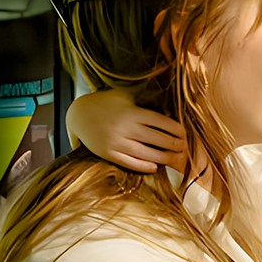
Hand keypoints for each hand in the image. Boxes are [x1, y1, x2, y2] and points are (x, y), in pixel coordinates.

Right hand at [68, 89, 185, 172]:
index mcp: (132, 112)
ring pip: (146, 154)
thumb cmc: (105, 102)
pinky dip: (143, 166)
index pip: (161, 122)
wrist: (77, 113)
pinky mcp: (107, 153)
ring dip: (163, 158)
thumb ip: (143, 97)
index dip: (176, 130)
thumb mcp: (124, 95)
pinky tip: (154, 167)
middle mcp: (125, 128)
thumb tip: (168, 97)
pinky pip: (129, 163)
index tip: (184, 134)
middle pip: (157, 139)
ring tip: (173, 159)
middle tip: (183, 148)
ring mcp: (115, 142)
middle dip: (174, 145)